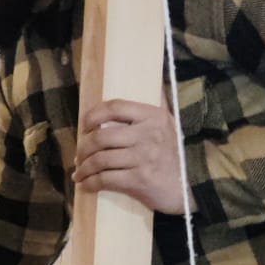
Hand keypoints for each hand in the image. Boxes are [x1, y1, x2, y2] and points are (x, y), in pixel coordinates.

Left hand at [74, 97, 195, 214]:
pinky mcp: (139, 179)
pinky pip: (104, 179)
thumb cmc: (170, 157)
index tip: (85, 126)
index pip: (115, 107)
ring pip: (100, 159)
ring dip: (83, 168)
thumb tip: (148, 76)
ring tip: (79, 172)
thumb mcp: (167, 127)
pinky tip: (85, 184)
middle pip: (101, 136)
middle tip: (79, 156)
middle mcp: (149, 134)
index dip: (93, 115)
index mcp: (154, 117)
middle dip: (83, 148)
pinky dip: (89, 183)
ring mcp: (144, 157)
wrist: (185, 189)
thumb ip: (151, 109)